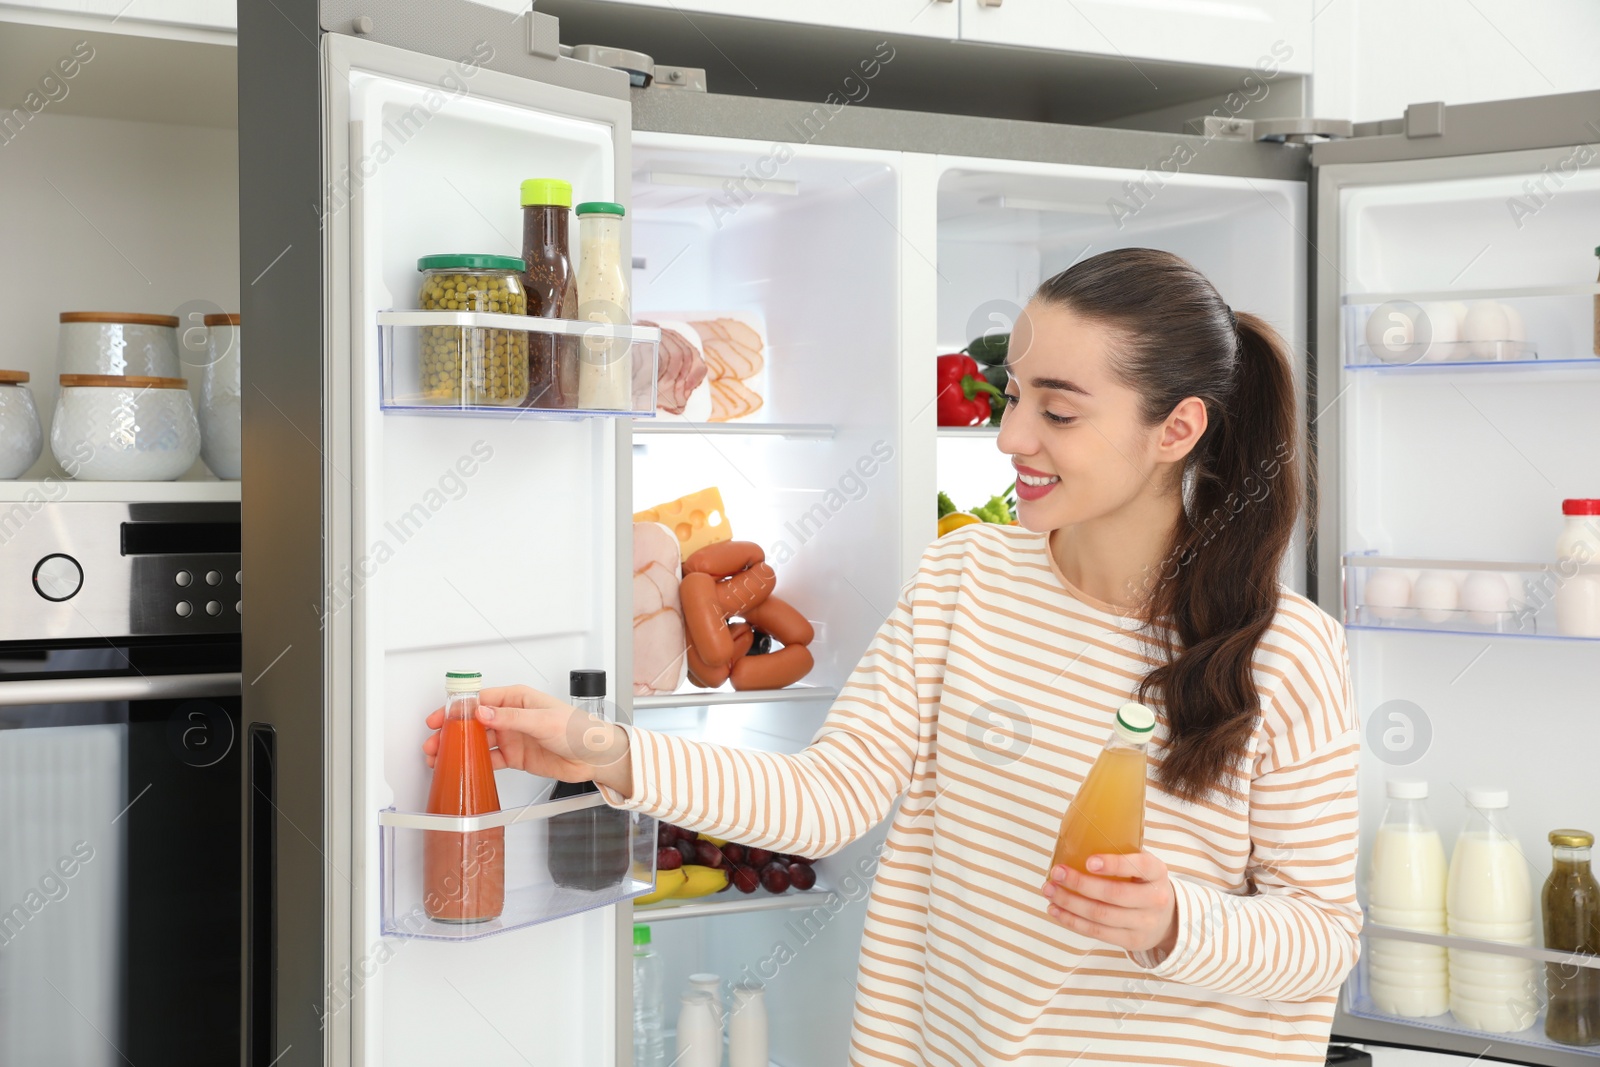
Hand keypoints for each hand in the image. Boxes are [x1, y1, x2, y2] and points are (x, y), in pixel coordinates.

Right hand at [422, 684, 633, 794]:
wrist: (594, 757)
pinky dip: (474, 763)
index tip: (439, 719)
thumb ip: (510, 718)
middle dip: (451, 732)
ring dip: (459, 750)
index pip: (480, 700)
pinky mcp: (516, 756)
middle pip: (474, 723)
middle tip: (433, 743)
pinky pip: (490, 759)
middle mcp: (512, 716)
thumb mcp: (542, 720)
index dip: (457, 710)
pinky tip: (461, 768)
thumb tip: (482, 712)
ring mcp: (512, 736)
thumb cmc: (577, 729)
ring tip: (439, 758)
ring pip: (478, 742)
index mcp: (518, 699)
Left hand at [1040, 851, 1178, 957]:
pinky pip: (1097, 932)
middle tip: (1056, 873)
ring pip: (1100, 915)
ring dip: (1069, 902)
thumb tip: (1076, 839)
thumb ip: (1120, 852)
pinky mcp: (1131, 940)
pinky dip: (1072, 921)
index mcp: (1157, 872)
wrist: (1167, 918)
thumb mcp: (1142, 864)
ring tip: (1049, 890)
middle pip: (1113, 894)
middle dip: (1080, 883)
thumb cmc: (1143, 882)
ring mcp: (1144, 923)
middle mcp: (1155, 898)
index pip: (1139, 866)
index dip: (1114, 864)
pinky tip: (1055, 910)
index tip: (1088, 861)